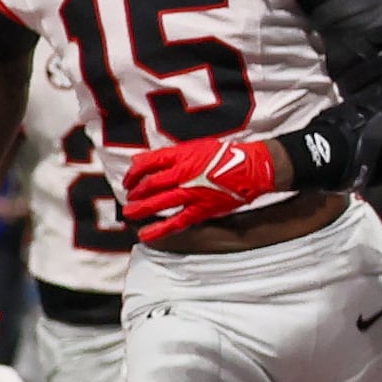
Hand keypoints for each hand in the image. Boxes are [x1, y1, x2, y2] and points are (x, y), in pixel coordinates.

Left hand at [120, 135, 286, 242]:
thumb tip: (142, 159)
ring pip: (159, 203)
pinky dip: (159, 229)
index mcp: (182, 157)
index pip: (148, 163)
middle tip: (129, 196)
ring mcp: (191, 194)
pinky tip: (145, 235)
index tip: (129, 179)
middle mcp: (183, 175)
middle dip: (136, 191)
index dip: (134, 172)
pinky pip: (176, 221)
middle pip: (150, 184)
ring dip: (141, 209)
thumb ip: (169, 154)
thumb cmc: (227, 155)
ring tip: (129, 213)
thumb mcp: (196, 147)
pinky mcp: (201, 209)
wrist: (253, 168)